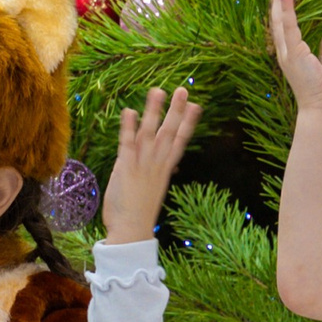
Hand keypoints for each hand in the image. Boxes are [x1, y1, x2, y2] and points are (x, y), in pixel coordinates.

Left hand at [99, 86, 200, 244]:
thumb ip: (156, 173)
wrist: (131, 232)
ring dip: (154, 111)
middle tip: (184, 90)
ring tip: (158, 90)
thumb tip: (166, 166)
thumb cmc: (139, 214)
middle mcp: (156, 165)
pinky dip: (128, 127)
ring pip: (150, 133)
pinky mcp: (125, 168)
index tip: (196, 106)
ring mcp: (142, 165)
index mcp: (164, 170)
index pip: (180, 141)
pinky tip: (130, 110)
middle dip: (176, 111)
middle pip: (169, 133)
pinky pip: (127, 144)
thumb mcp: (151, 190)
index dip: (188, 123)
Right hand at [268, 0, 321, 113]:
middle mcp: (286, 52)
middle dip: (279, 2)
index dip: (285, 10)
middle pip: (279, 22)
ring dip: (280, 2)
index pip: (286, 27)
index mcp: (293, 54)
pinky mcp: (293, 53)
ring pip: (280, 22)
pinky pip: (288, 27)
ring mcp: (287, 53)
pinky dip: (286, 11)